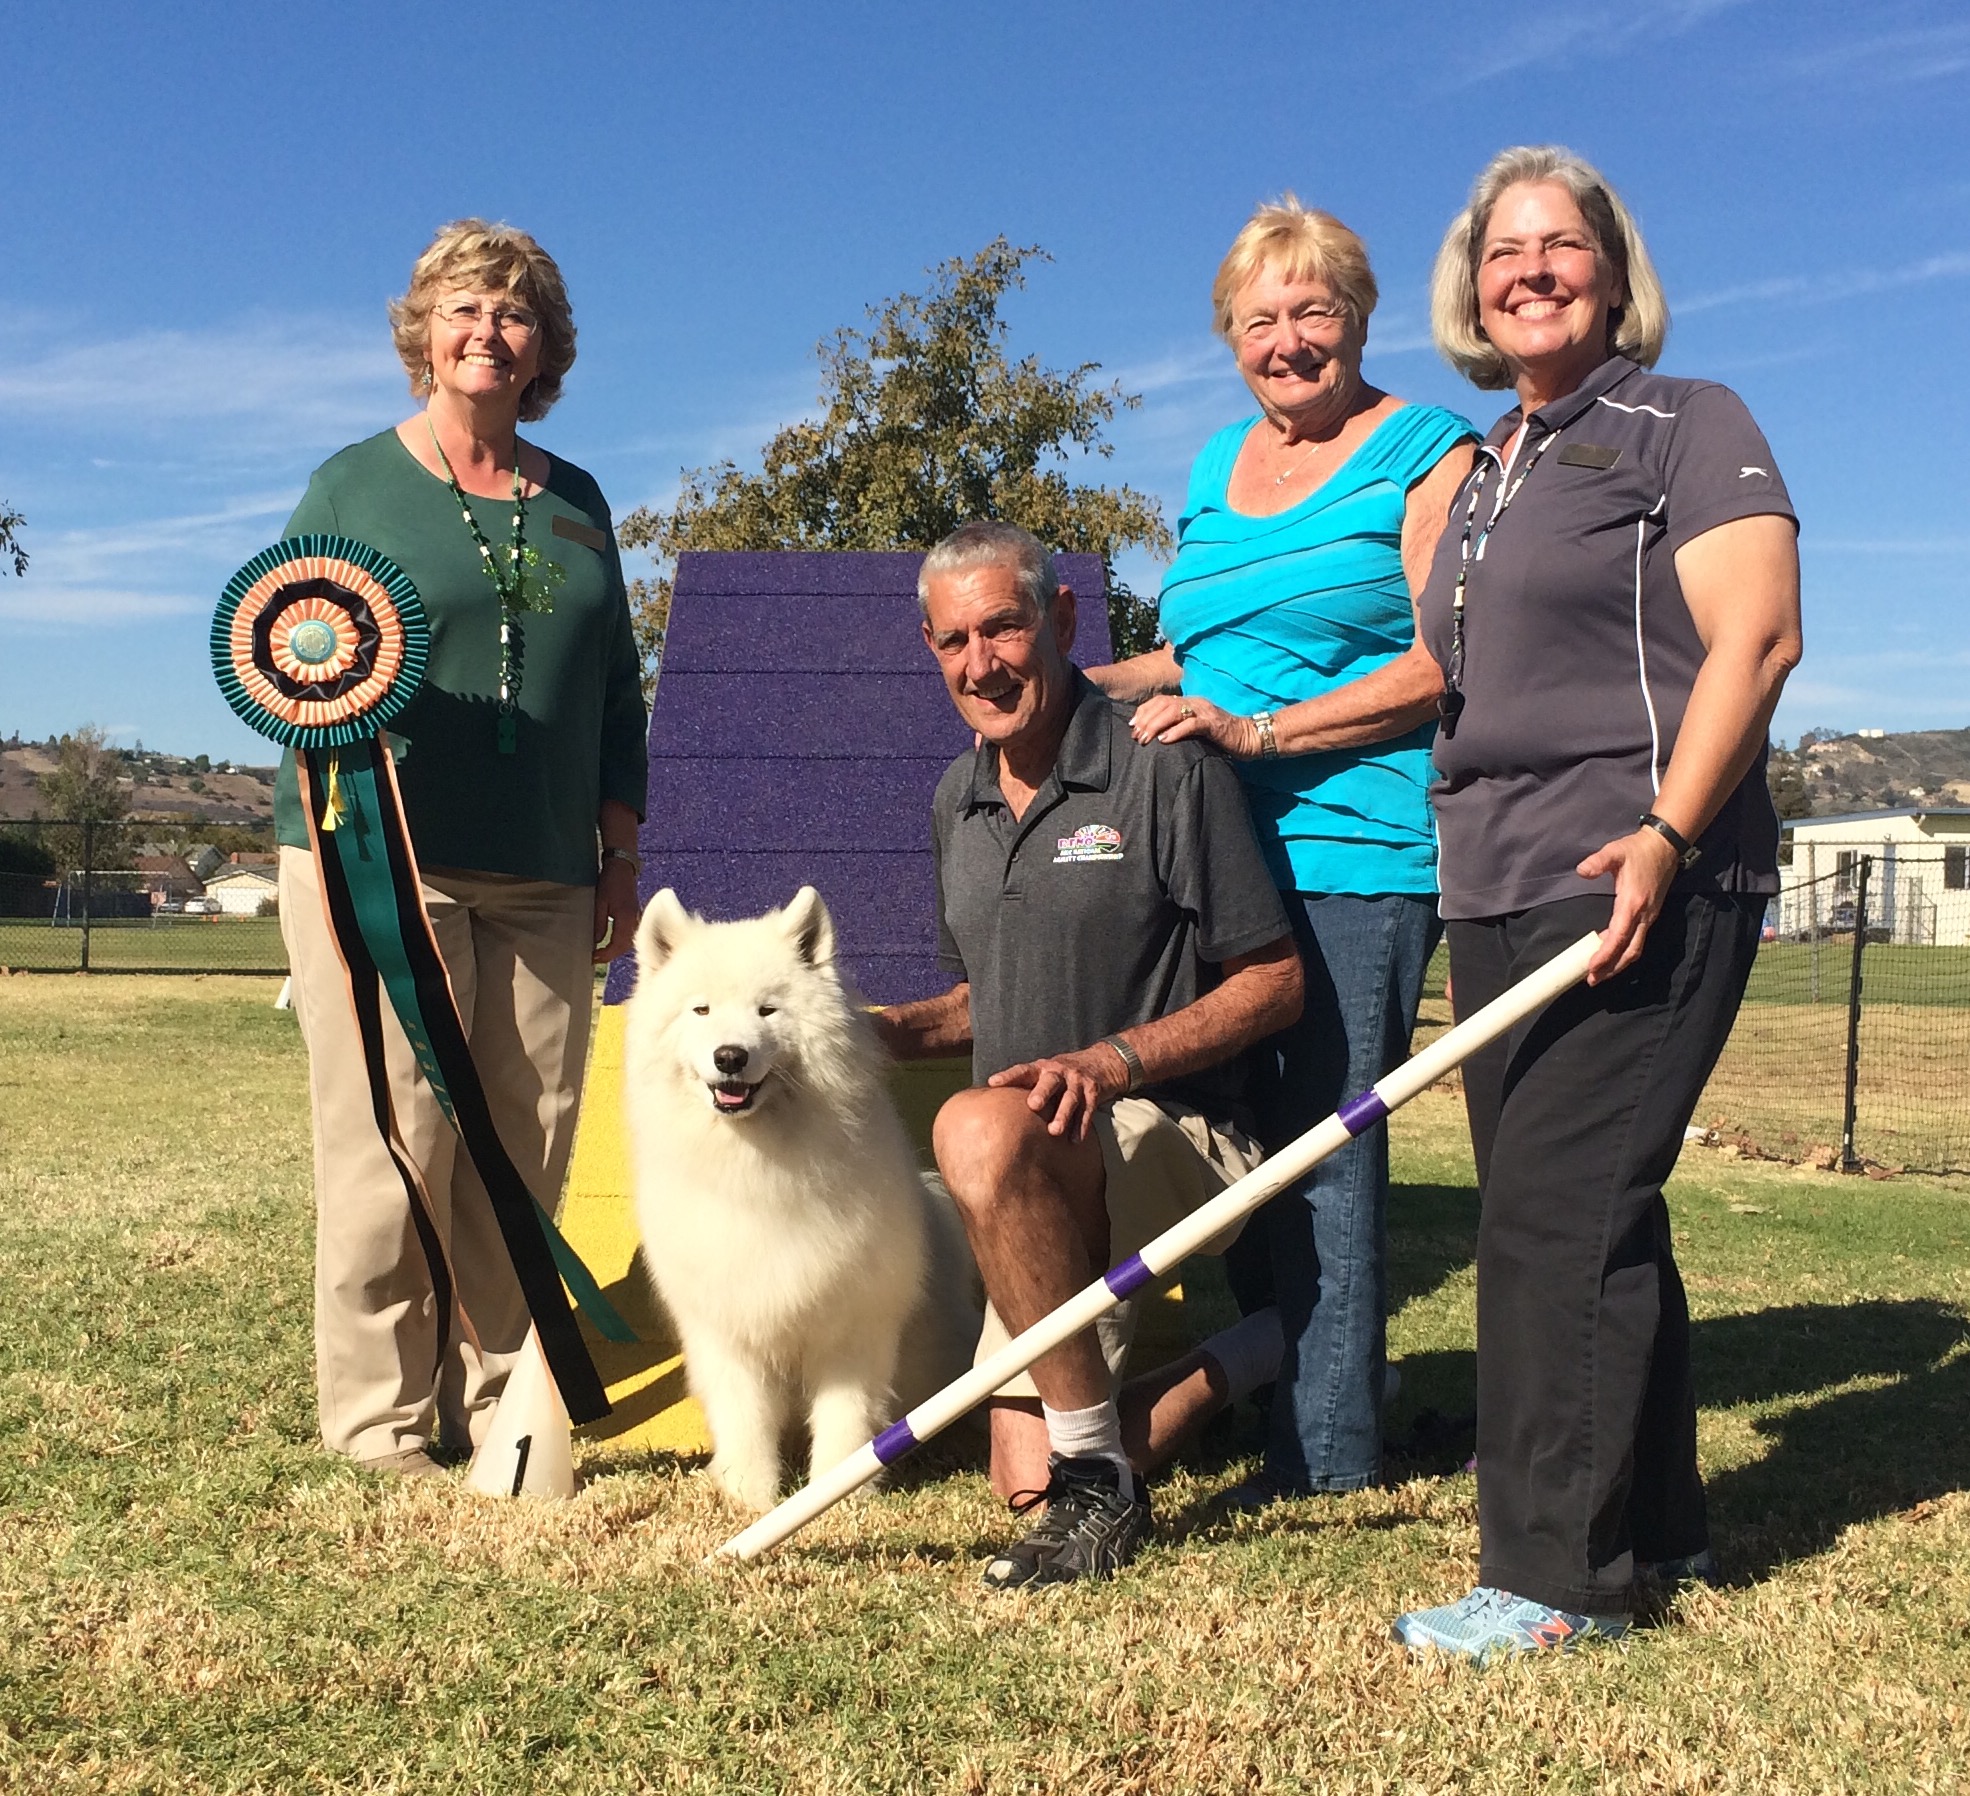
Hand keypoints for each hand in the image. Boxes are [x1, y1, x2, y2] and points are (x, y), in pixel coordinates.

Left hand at [593, 858, 640, 963]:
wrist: (622, 868)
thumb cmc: (610, 882)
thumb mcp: (600, 902)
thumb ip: (599, 923)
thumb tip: (596, 941)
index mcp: (626, 919)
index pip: (617, 945)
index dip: (605, 955)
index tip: (592, 958)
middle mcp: (634, 921)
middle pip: (625, 947)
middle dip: (610, 955)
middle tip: (595, 958)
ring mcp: (637, 918)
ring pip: (628, 942)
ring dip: (616, 950)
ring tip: (602, 953)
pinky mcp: (635, 916)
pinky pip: (630, 935)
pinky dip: (621, 942)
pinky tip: (611, 942)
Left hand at [986, 1044, 1130, 1140]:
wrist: (1101, 1061)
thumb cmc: (1062, 1073)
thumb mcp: (1045, 1072)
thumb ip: (1026, 1085)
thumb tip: (995, 1105)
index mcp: (1042, 1067)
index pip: (1023, 1070)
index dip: (1008, 1076)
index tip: (993, 1083)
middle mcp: (1059, 1072)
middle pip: (1050, 1082)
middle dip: (1042, 1093)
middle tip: (1033, 1105)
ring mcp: (1078, 1081)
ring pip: (1070, 1099)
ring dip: (1063, 1115)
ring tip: (1054, 1131)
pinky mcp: (1093, 1092)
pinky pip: (1087, 1110)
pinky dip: (1082, 1125)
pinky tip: (1075, 1140)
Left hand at [1127, 694, 1262, 758]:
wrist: (1250, 738)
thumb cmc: (1223, 738)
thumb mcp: (1197, 730)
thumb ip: (1180, 727)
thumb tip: (1157, 736)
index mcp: (1191, 702)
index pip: (1161, 700)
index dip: (1144, 711)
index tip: (1131, 726)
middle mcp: (1196, 703)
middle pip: (1163, 704)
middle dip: (1146, 719)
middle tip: (1135, 736)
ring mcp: (1205, 712)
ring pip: (1174, 711)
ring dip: (1155, 725)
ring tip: (1145, 739)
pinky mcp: (1213, 724)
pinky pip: (1191, 724)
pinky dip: (1175, 732)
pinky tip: (1164, 741)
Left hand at [1576, 826, 1679, 982]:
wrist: (1665, 846)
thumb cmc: (1638, 850)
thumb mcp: (1615, 851)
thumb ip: (1598, 861)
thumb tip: (1582, 871)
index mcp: (1633, 903)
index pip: (1618, 937)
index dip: (1605, 955)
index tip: (1590, 968)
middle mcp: (1644, 915)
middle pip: (1630, 951)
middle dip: (1612, 968)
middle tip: (1592, 981)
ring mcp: (1649, 917)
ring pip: (1635, 948)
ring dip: (1618, 964)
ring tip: (1599, 974)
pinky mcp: (1650, 915)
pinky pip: (1637, 940)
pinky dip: (1624, 952)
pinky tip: (1610, 954)